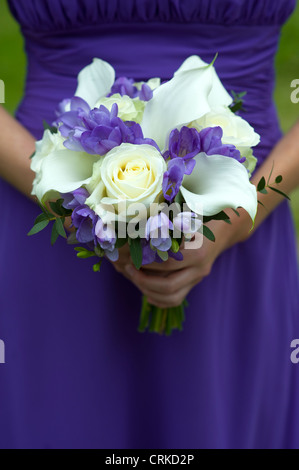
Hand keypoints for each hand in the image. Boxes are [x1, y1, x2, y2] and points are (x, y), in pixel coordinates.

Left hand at [122, 210, 251, 307]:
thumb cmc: (200, 217)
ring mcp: (197, 278)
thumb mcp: (187, 216)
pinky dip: (159, 300)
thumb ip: (167, 222)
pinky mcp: (193, 283)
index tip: (130, 256)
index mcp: (197, 252)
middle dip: (143, 280)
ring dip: (149, 291)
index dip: (146, 263)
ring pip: (172, 297)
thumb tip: (138, 228)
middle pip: (168, 286)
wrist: (223, 230)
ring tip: (134, 279)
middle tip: (128, 268)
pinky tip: (146, 293)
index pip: (167, 265)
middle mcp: (199, 269)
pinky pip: (176, 300)